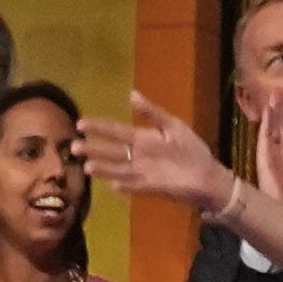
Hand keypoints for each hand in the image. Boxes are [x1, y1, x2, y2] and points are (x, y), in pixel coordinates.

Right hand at [75, 93, 233, 212]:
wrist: (208, 174)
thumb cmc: (191, 150)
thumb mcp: (172, 126)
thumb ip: (152, 113)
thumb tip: (131, 94)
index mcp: (143, 139)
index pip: (115, 131)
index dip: (98, 127)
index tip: (80, 123)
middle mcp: (138, 156)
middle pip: (111, 152)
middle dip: (93, 149)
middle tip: (74, 147)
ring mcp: (144, 172)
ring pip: (119, 169)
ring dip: (104, 169)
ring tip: (88, 167)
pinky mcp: (153, 186)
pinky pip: (136, 186)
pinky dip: (126, 185)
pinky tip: (114, 185)